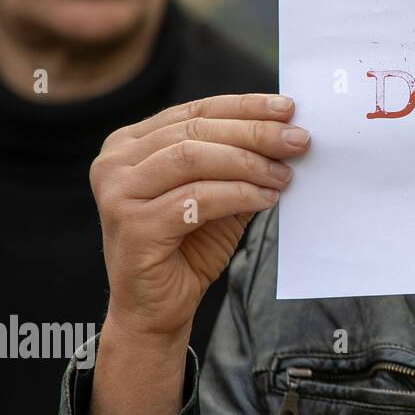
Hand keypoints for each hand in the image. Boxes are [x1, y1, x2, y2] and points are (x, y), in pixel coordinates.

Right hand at [89, 93, 308, 342]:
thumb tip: (287, 134)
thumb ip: (239, 163)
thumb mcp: (218, 194)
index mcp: (131, 144)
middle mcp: (115, 162)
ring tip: (284, 174)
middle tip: (298, 141)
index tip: (288, 108)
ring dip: (249, 163)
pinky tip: (266, 198)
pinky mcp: (133, 225)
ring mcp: (118, 192)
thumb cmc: (188, 246)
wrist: (157, 308)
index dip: (245, 106)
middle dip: (255, 133)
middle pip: (196, 131)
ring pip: (193, 158)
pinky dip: (238, 194)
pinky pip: (196, 198)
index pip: (196, 111)